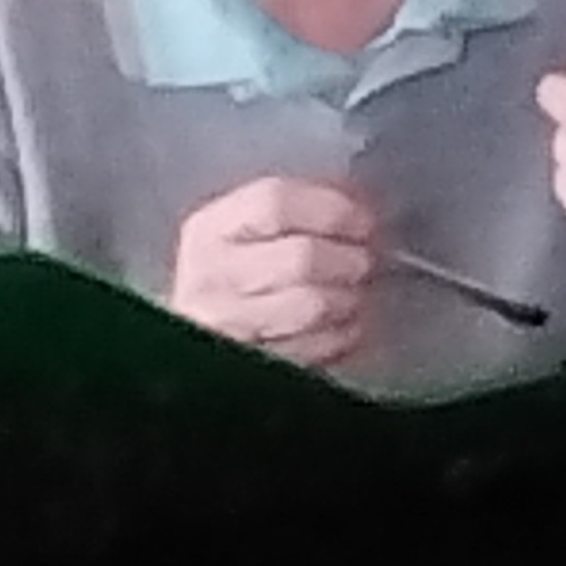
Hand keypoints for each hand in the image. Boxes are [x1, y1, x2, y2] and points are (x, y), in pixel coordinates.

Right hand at [169, 176, 376, 367]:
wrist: (201, 341)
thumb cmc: (240, 274)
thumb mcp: (251, 230)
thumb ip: (301, 210)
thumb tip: (360, 203)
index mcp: (211, 229)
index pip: (275, 204)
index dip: (331, 210)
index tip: (363, 220)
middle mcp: (212, 276)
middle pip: (301, 258)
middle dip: (349, 259)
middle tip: (365, 261)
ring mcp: (227, 325)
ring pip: (313, 304)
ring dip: (349, 297)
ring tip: (354, 292)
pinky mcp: (252, 362)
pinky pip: (318, 346)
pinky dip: (344, 333)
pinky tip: (344, 323)